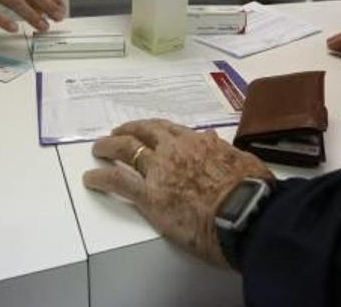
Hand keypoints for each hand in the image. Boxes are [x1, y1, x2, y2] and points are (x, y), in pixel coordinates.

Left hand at [83, 119, 272, 266]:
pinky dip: (101, 177)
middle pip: (143, 132)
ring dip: (108, 147)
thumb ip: (223, 150)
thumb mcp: (241, 160)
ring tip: (98, 149)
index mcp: (198, 142)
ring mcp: (159, 170)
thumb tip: (213, 139)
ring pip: (125, 150)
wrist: (244, 212)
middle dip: (128, 130)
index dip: (154, 128)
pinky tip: (90, 178)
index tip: (147, 129)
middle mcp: (174, 150)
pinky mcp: (148, 195)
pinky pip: (117, 180)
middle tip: (117, 133)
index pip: (170, 129)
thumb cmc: (250, 191)